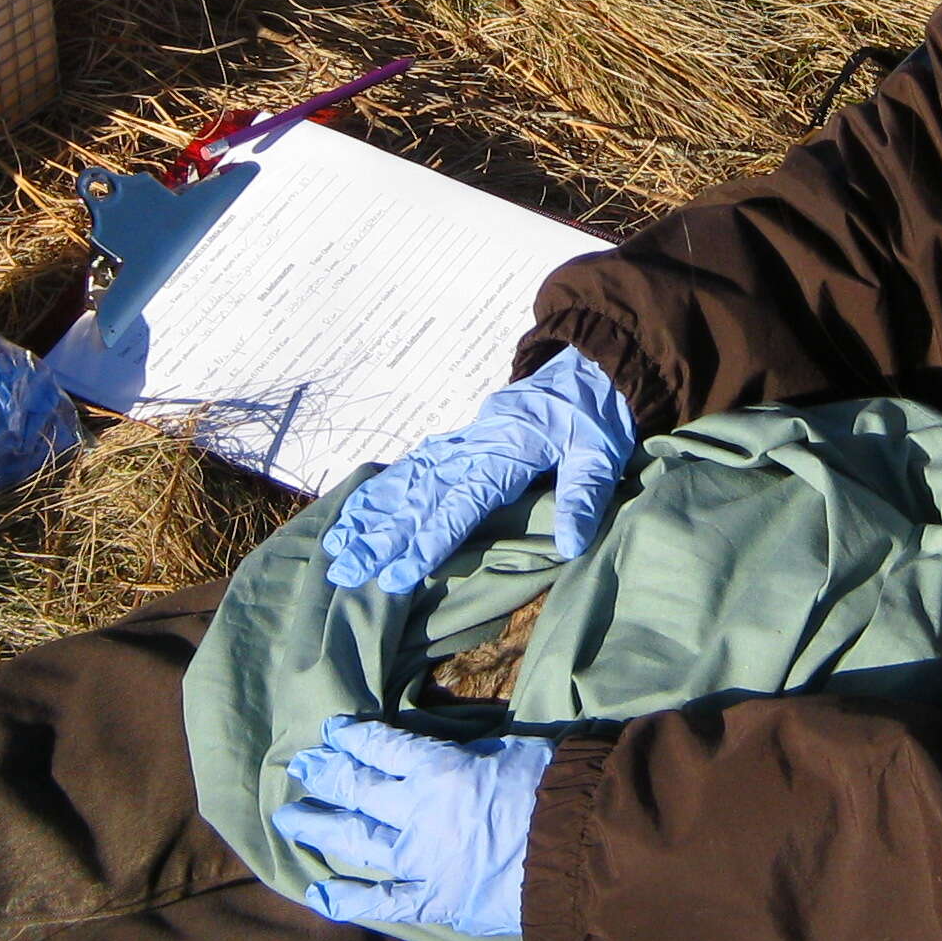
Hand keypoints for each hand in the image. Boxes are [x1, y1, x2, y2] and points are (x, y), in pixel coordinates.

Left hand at [272, 717, 552, 937]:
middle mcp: (419, 812)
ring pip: (357, 841)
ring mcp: (422, 860)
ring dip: (320, 827)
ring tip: (290, 818)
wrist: (583, 853)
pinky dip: (350, 899)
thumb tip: (445, 752)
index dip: (354, 737)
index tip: (332, 731)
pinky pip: (384, 902)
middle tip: (301, 767)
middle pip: (359, 789)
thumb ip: (469, 753)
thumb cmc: (556, 790)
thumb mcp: (512, 749)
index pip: (384, 746)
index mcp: (440, 769)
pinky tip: (318, 893)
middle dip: (327, 775)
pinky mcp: (436, 900)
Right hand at [320, 348, 637, 594]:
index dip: (430, 538)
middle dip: (383, 535)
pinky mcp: (458, 440)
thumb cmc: (596, 417)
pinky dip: (383, 488)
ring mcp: (462, 440)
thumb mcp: (603, 454)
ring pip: (409, 478)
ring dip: (372, 513)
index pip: (462, 500)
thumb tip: (570, 546)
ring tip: (338, 546)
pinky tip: (357, 511)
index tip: (400, 573)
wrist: (589, 367)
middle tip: (348, 571)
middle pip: (422, 493)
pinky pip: (414, 465)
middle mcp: (474, 443)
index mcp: (508, 448)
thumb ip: (584, 497)